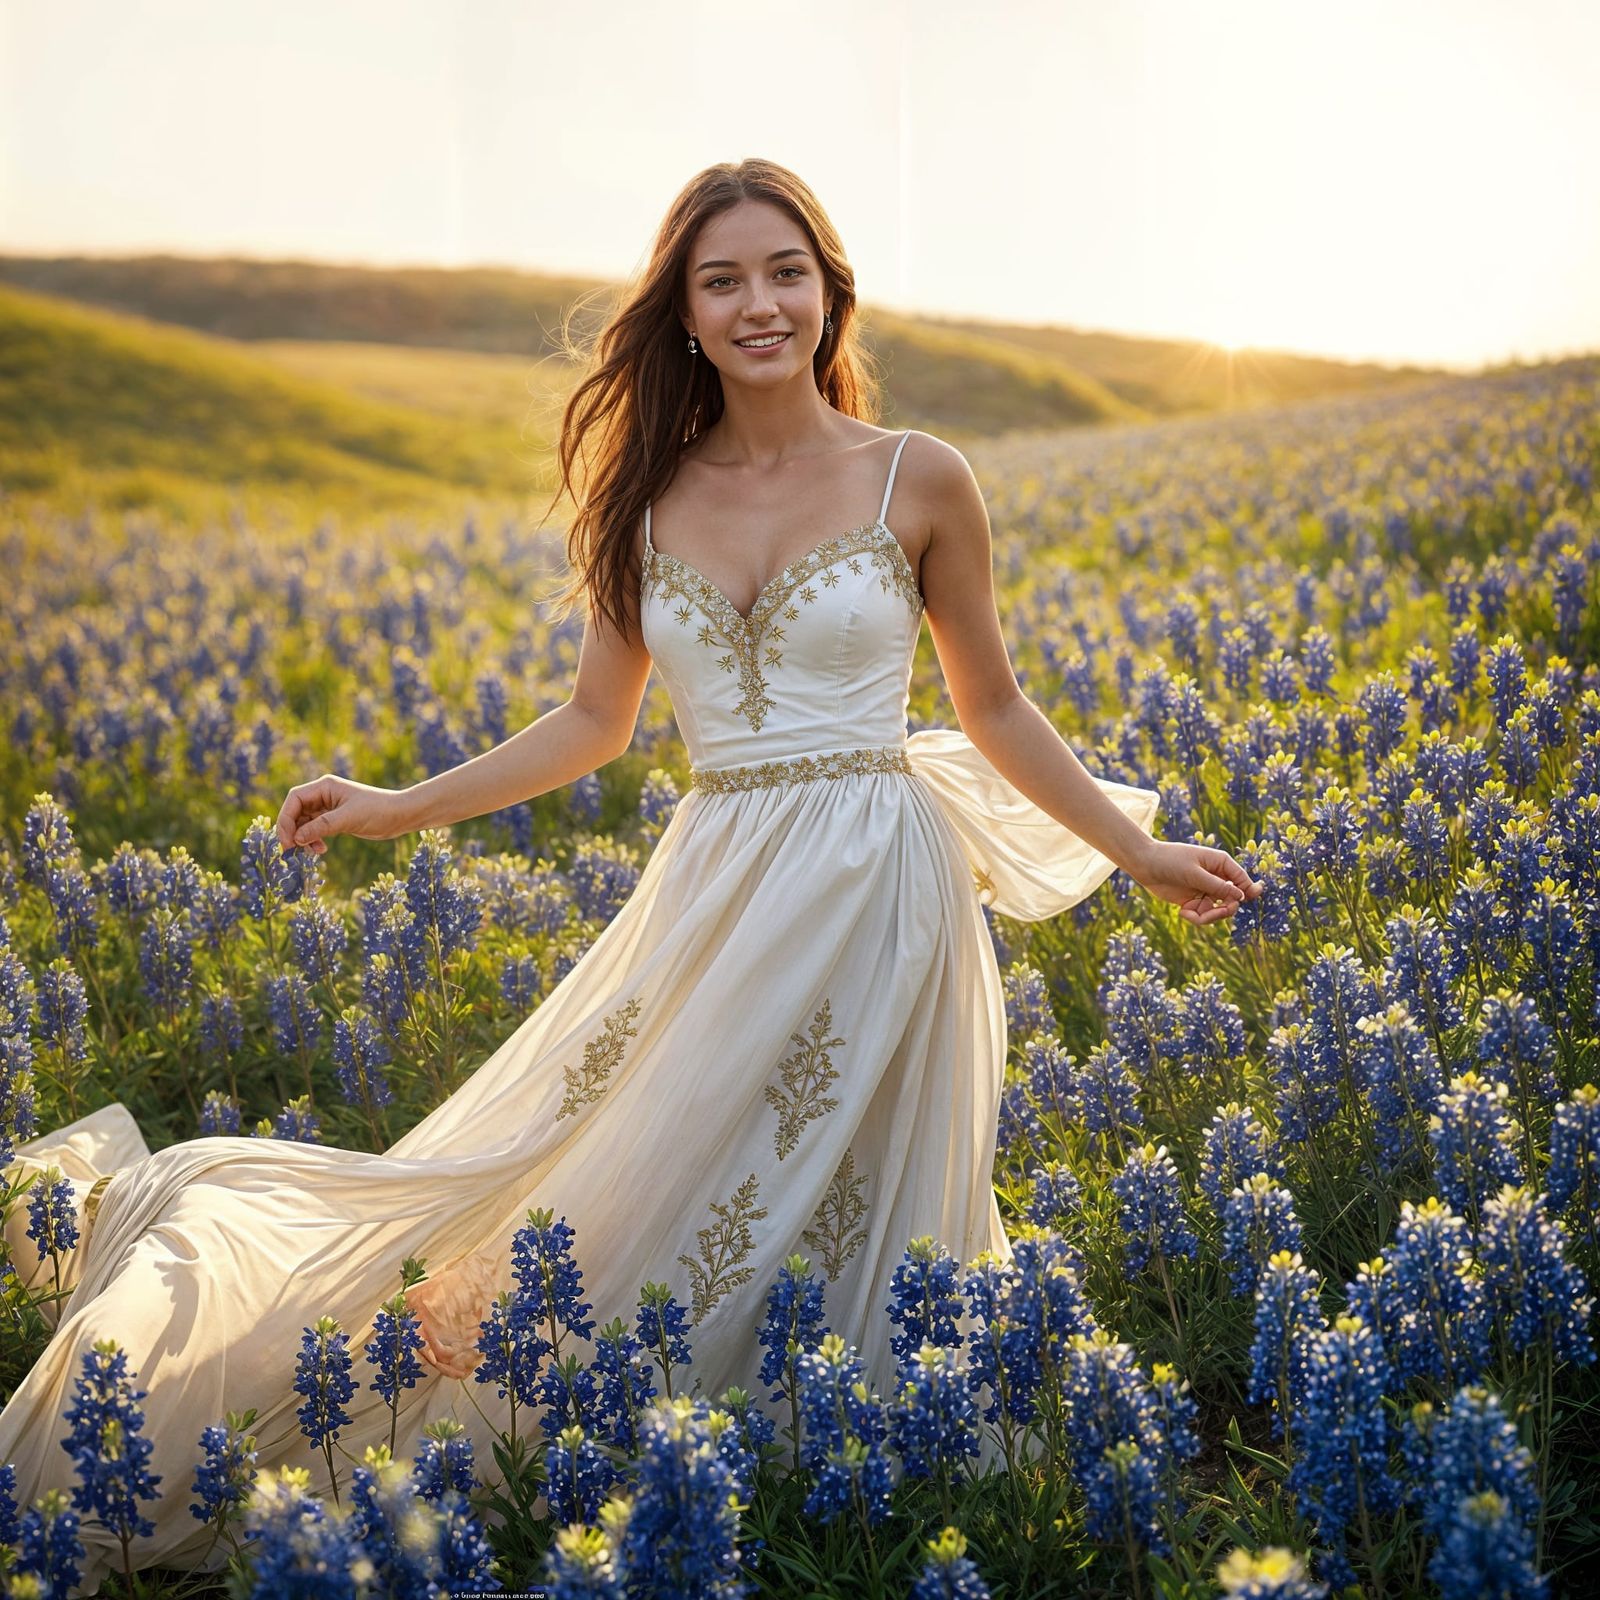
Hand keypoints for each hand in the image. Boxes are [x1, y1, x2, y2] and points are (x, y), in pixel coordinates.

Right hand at [275, 774, 404, 856]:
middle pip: (296, 812)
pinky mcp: (335, 820)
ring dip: (303, 838)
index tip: (287, 840)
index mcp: (325, 786)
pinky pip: (315, 830)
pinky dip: (313, 840)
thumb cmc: (378, 810)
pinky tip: (320, 850)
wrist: (401, 815)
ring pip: (304, 823)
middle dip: (292, 831)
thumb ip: (321, 827)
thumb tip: (297, 839)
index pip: (294, 799)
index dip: (286, 819)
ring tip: (310, 852)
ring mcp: (329, 807)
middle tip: (292, 851)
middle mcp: (324, 795)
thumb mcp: (348, 818)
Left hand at [1130, 839, 1261, 926]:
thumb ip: (1217, 886)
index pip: (1242, 879)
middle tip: (1216, 913)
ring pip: (1218, 911)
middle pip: (1233, 899)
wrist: (1144, 865)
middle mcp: (1216, 877)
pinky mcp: (1194, 901)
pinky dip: (1195, 917)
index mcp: (1220, 863)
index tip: (1246, 901)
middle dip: (1225, 909)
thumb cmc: (1170, 861)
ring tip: (1191, 915)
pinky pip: (1203, 915)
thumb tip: (1241, 896)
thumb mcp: (1194, 873)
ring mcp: (1205, 890)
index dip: (1248, 891)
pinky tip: (1182, 912)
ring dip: (1207, 917)